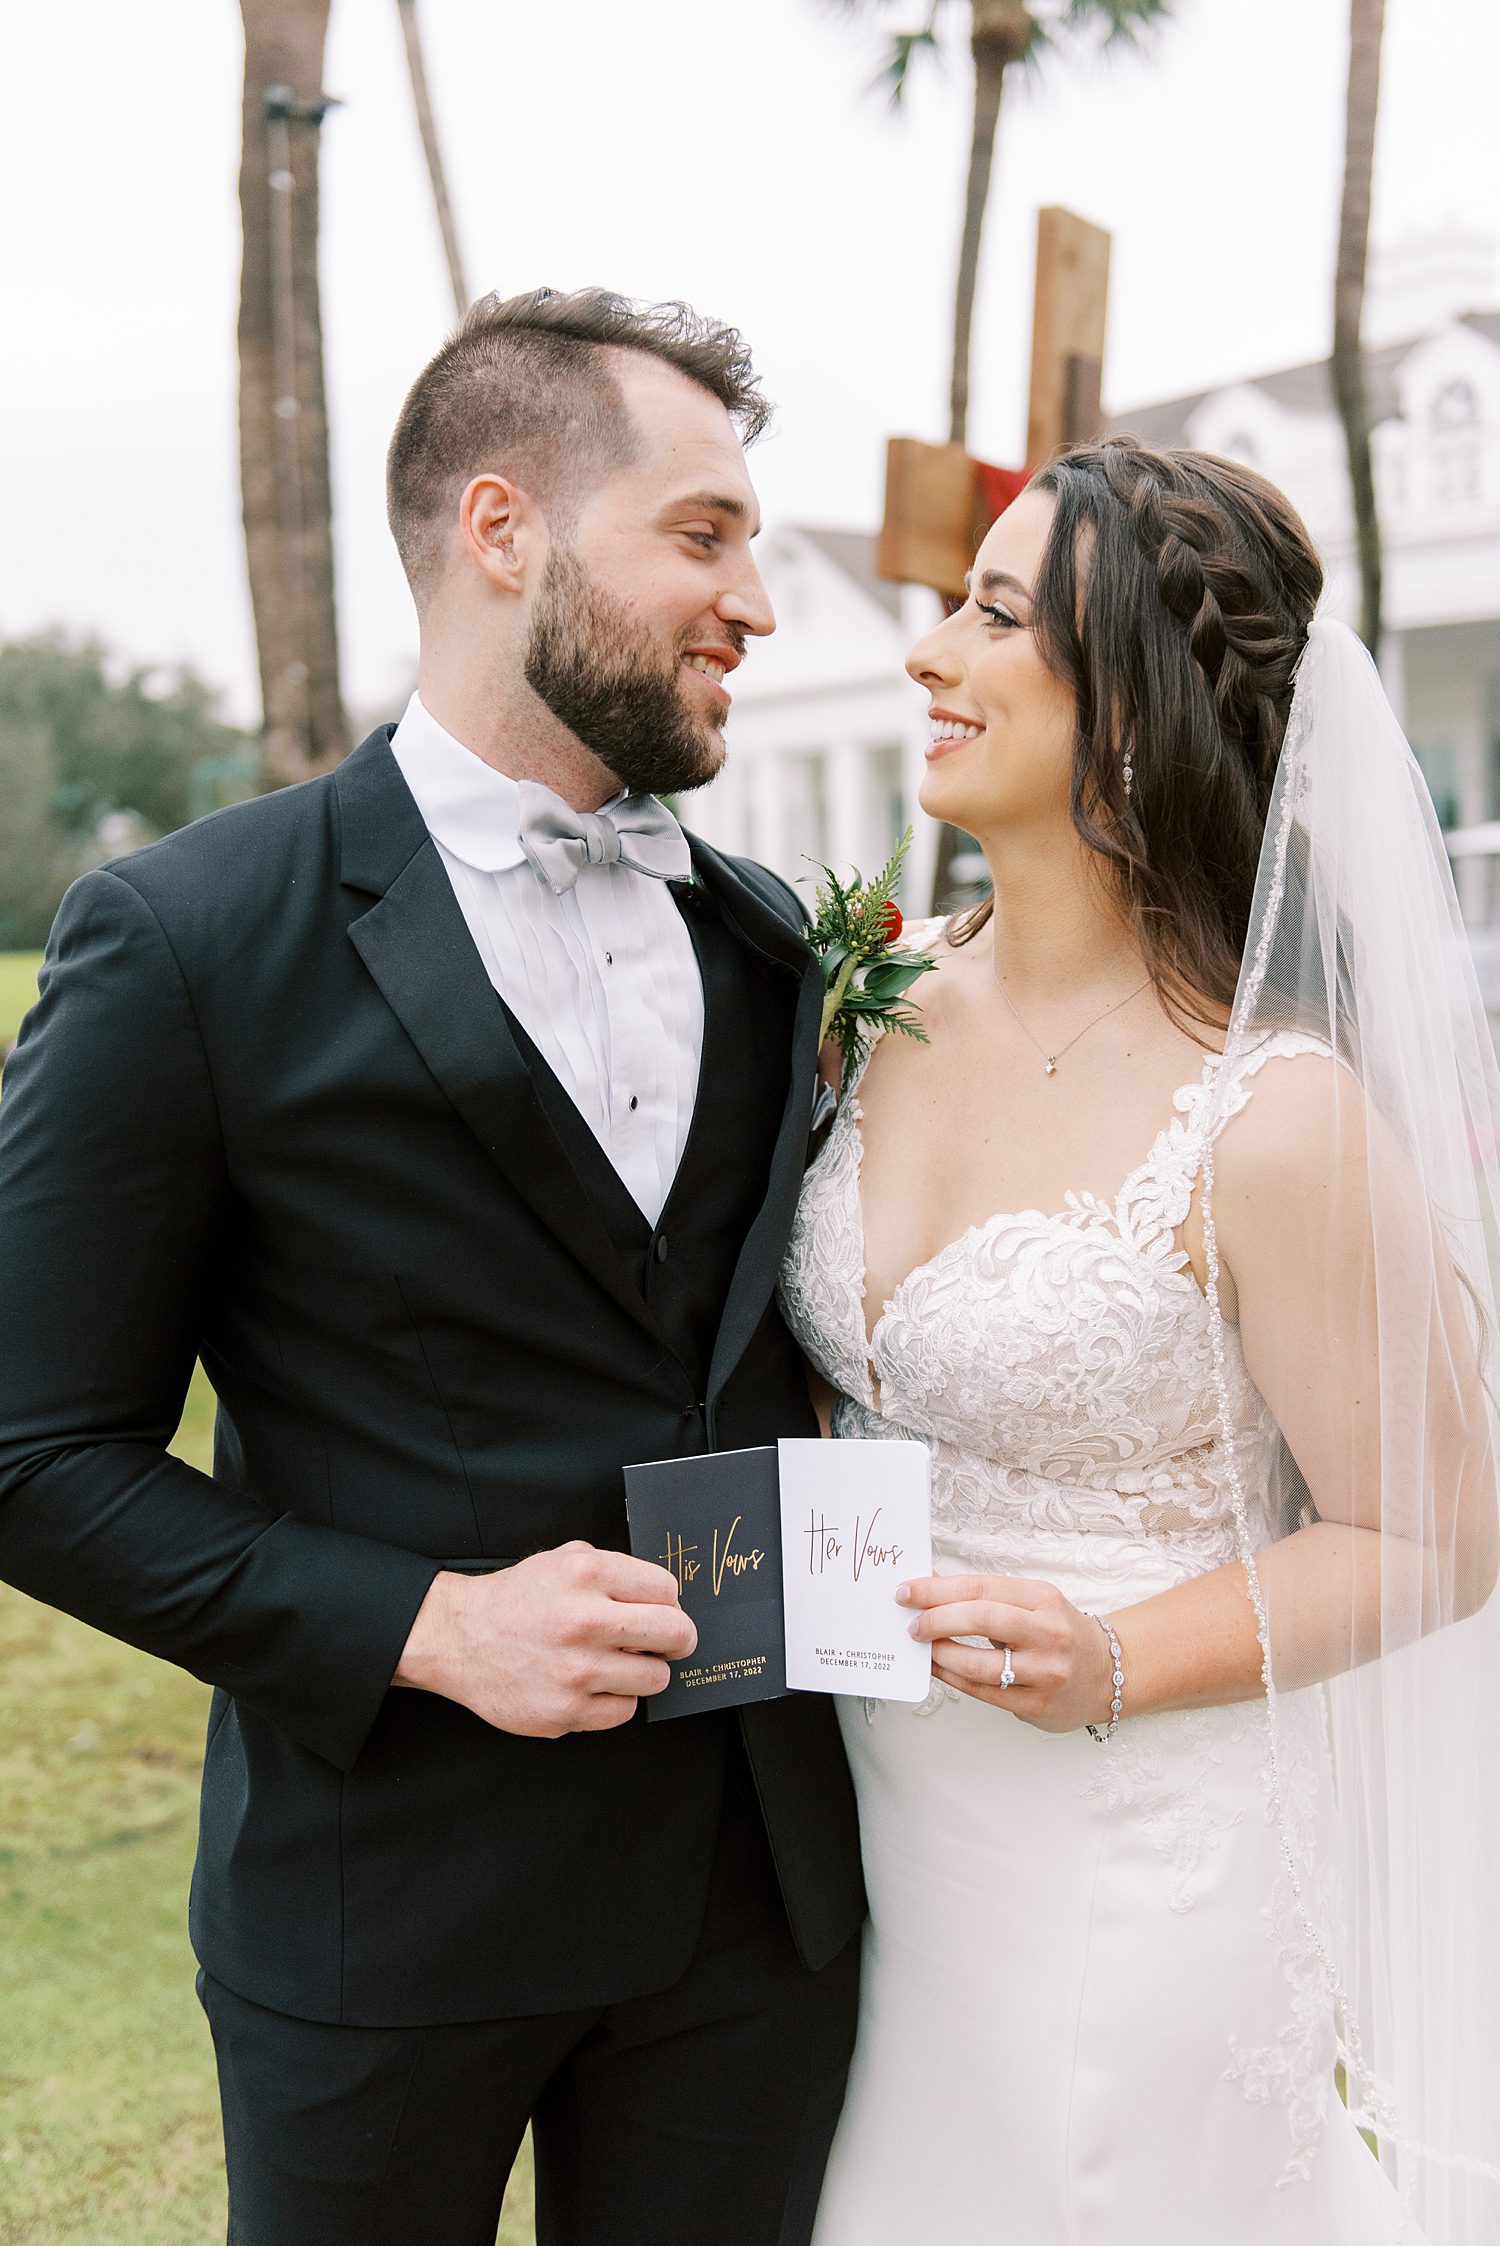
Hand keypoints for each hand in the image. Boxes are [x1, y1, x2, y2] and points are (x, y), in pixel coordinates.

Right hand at [394, 1541, 696, 1737]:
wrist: (460, 1639)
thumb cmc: (517, 1599)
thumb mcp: (562, 1559)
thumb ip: (613, 1570)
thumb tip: (665, 1595)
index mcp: (586, 1574)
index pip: (667, 1589)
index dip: (669, 1602)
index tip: (662, 1610)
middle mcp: (583, 1620)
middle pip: (676, 1633)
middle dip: (678, 1638)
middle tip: (668, 1642)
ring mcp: (575, 1671)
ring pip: (656, 1677)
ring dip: (644, 1671)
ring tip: (618, 1663)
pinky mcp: (565, 1712)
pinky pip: (624, 1711)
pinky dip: (616, 1700)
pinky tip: (594, 1685)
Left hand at [898, 1573, 1116, 1733]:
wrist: (1105, 1674)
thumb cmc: (1058, 1633)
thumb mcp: (1030, 1602)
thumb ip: (983, 1596)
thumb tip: (931, 1586)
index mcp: (1043, 1598)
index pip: (981, 1588)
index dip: (937, 1590)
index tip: (907, 1592)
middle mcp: (1048, 1633)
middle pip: (981, 1619)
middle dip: (936, 1619)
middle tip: (911, 1623)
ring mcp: (1045, 1672)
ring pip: (979, 1663)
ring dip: (941, 1654)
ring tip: (922, 1647)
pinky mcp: (1038, 1705)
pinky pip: (984, 1692)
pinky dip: (954, 1678)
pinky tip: (939, 1668)